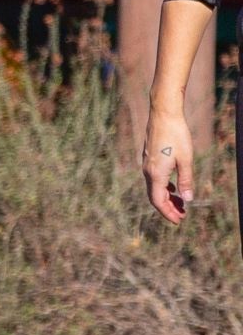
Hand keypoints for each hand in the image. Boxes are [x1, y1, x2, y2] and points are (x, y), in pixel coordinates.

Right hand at [142, 103, 194, 223]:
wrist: (163, 114)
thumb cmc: (176, 135)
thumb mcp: (186, 159)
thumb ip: (186, 180)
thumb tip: (188, 199)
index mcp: (156, 174)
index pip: (159, 201)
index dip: (168, 213)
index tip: (179, 221)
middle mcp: (148, 171)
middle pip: (155, 196)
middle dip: (168, 208)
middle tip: (182, 216)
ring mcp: (147, 164)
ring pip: (154, 187)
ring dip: (166, 198)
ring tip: (180, 203)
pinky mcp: (149, 158)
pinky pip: (154, 179)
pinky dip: (164, 187)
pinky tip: (174, 186)